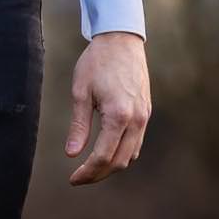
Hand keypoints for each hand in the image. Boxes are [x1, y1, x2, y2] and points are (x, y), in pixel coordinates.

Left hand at [64, 30, 149, 185]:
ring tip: (90, 168)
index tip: (72, 179)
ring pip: (131, 155)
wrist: (121, 39)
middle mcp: (136, 119)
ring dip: (111, 166)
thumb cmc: (97, 61)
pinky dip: (122, 153)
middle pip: (119, 162)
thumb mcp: (81, 91)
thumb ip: (78, 125)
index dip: (87, 172)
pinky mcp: (146, 112)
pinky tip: (107, 152)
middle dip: (98, 174)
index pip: (103, 156)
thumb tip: (71, 154)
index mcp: (118, 115)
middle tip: (79, 178)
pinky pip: (137, 142)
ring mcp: (144, 116)